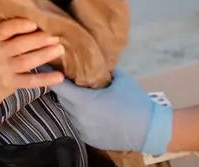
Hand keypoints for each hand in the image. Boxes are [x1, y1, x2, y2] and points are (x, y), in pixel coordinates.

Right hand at [0, 19, 64, 103]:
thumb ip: (12, 30)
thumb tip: (42, 20)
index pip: (4, 29)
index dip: (19, 26)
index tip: (35, 22)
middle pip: (19, 45)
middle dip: (39, 40)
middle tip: (56, 35)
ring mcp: (3, 70)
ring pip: (26, 62)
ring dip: (44, 55)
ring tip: (60, 49)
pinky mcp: (11, 83)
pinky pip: (30, 81)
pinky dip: (46, 79)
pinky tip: (59, 76)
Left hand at [50, 68, 173, 154]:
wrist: (149, 130)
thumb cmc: (135, 102)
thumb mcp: (120, 79)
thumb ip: (104, 69)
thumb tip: (96, 59)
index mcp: (84, 101)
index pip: (58, 86)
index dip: (52, 75)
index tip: (48, 67)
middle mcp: (78, 117)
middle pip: (62, 99)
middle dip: (63, 88)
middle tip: (66, 77)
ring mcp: (82, 130)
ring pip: (69, 112)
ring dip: (72, 103)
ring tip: (81, 93)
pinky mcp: (88, 139)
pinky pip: (77, 123)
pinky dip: (80, 116)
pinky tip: (91, 110)